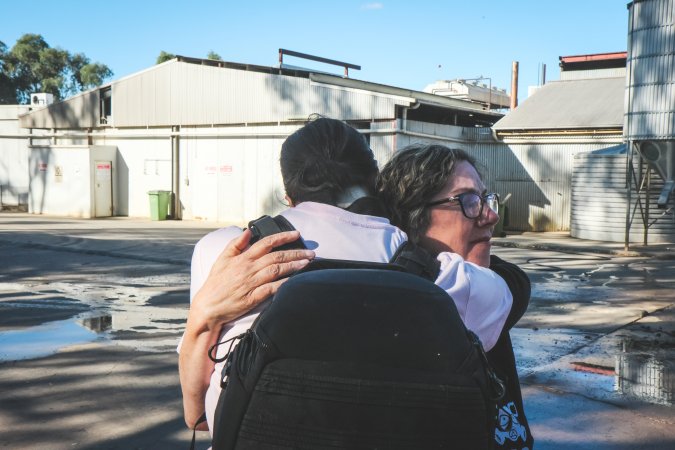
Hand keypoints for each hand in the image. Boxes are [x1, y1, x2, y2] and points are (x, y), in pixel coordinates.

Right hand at [191, 229, 314, 331]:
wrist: (208, 306)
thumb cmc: (215, 283)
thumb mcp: (222, 259)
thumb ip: (235, 244)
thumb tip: (247, 231)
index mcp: (242, 258)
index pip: (266, 243)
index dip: (283, 237)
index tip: (297, 234)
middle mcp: (248, 269)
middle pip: (276, 257)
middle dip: (295, 253)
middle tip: (311, 252)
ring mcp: (251, 283)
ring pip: (276, 271)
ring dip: (293, 266)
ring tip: (307, 263)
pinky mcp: (252, 298)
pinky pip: (271, 289)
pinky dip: (284, 284)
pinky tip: (295, 281)